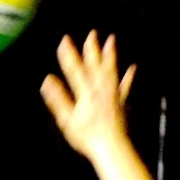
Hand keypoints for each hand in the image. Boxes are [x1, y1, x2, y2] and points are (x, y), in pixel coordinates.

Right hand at [40, 32, 137, 168]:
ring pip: (111, 69)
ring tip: (111, 40)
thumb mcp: (67, 119)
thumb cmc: (87, 135)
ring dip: (111, 54)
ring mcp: (112, 93)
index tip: (64, 40)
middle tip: (92, 33)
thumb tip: (47, 81)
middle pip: (94, 65)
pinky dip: (129, 76)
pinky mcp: (121, 101)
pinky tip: (132, 68)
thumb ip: (58, 98)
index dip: (68, 54)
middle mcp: (99, 88)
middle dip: (92, 48)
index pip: (74, 69)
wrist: (111, 146)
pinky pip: (125, 86)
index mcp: (85, 91)